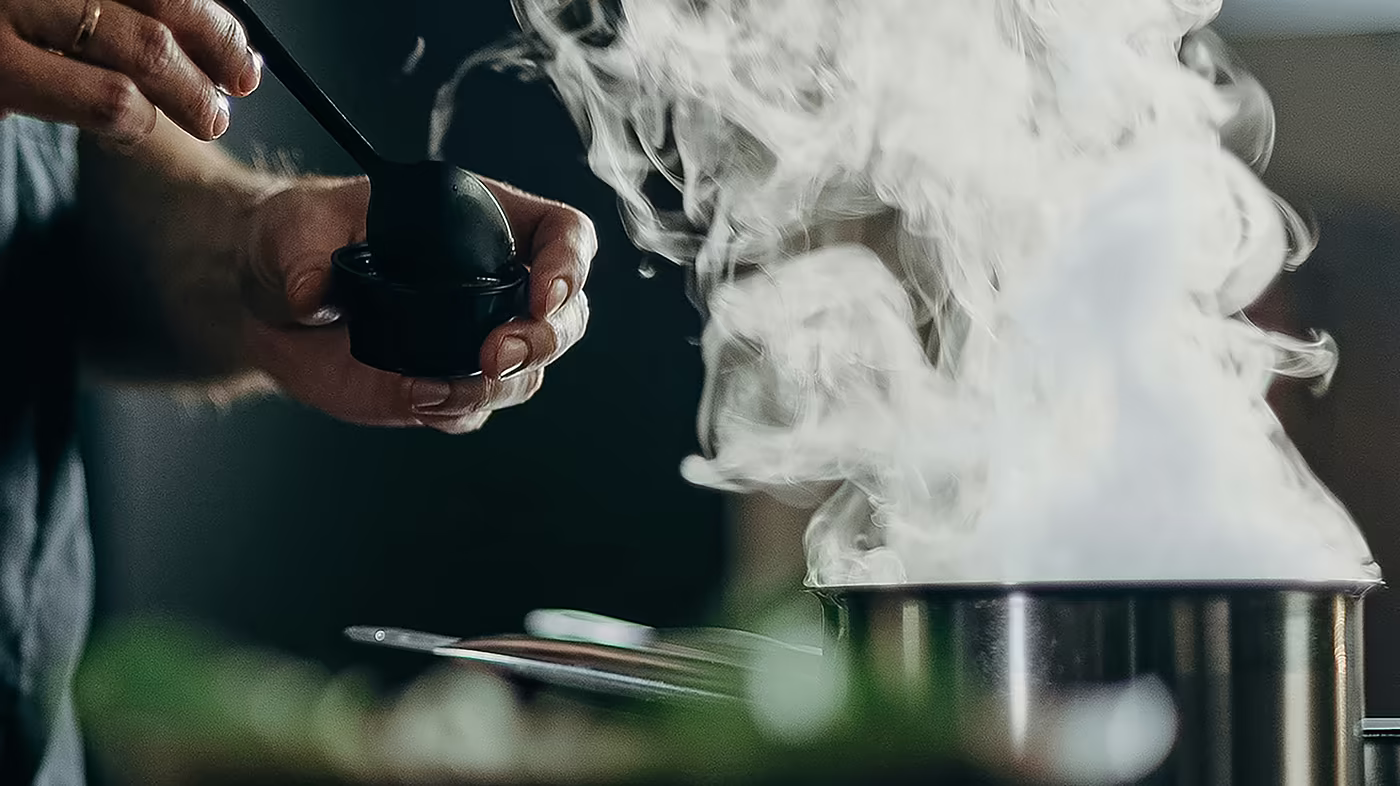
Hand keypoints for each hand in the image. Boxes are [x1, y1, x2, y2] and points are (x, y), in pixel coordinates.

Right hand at [0, 0, 259, 143]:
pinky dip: (137, 119)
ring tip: (203, 117)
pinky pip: (107, 99)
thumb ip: (125, 11)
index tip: (242, 58)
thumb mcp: (56, 10)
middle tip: (233, 94)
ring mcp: (9, 14)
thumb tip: (226, 49)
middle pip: (164, 7)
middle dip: (216, 55)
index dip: (214, 21)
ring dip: (190, 96)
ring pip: (146, 53)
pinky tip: (131, 125)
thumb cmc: (3, 31)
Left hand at [242, 176, 595, 433]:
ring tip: (434, 391)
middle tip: (495, 357)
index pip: (563, 235)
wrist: (266, 302)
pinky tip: (417, 401)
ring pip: (526, 373)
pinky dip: (455, 411)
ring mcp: (473, 340)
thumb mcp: (296, 224)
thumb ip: (305, 251)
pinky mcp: (443, 386)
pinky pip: (472, 410)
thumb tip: (312, 295)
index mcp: (485, 221)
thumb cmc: (297, 237)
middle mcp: (493, 284)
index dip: (570, 263)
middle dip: (544, 341)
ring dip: (497, 388)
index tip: (543, 296)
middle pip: (566, 316)